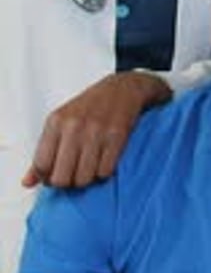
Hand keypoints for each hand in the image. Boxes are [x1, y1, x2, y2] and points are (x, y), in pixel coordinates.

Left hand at [22, 72, 171, 188]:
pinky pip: (104, 172)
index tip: (52, 175)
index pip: (41, 165)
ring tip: (87, 167)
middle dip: (66, 182)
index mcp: (56, 122)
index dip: (46, 178)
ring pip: (84, 178)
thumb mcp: (60, 122)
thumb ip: (43, 152)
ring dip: (85, 179)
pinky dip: (103, 172)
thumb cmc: (89, 107)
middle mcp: (74, 127)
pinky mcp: (116, 138)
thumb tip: (28, 182)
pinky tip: (102, 161)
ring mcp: (96, 132)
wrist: (121, 90)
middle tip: (71, 174)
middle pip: (61, 177)